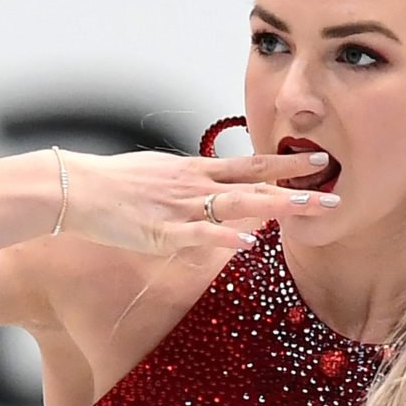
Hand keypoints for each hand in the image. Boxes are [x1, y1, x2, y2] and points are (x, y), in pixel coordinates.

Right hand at [62, 148, 338, 255]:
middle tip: (334, 189)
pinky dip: (223, 238)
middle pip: (255, 183)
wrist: (72, 187)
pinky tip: (248, 243)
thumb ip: (190, 180)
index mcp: (195, 171)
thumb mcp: (160, 173)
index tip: (319, 161)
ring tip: (307, 209)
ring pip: (236, 204)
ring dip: (275, 206)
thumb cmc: (113, 184)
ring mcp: (180, 207)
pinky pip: (198, 235)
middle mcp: (195, 184)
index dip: (287, 164)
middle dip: (297, 186)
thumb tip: (213, 183)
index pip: (251, 165)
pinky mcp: (160, 231)